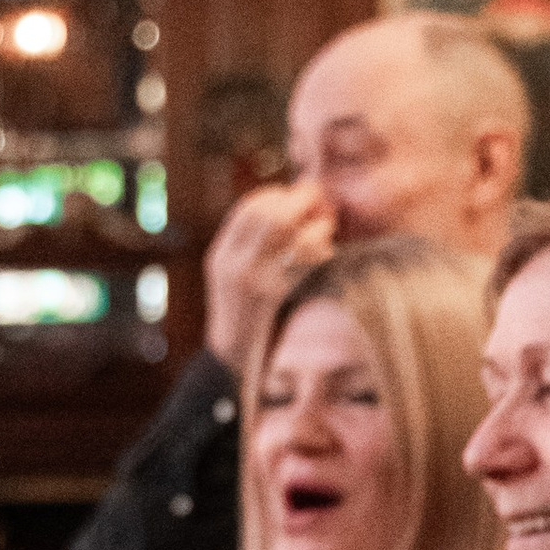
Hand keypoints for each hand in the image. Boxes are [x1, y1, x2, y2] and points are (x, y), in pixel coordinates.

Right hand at [204, 180, 333, 369]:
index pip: (247, 209)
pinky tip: (327, 251)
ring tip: (328, 223)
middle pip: (269, 215)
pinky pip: (299, 261)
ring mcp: (251, 278)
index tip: (291, 195)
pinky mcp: (271, 294)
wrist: (232, 355)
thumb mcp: (231, 276)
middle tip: (318, 199)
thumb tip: (282, 212)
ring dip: (314, 223)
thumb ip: (246, 247)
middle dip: (298, 201)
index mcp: (221, 254)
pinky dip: (318, 250)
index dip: (274, 194)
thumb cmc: (240, 313)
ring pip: (286, 232)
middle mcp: (233, 262)